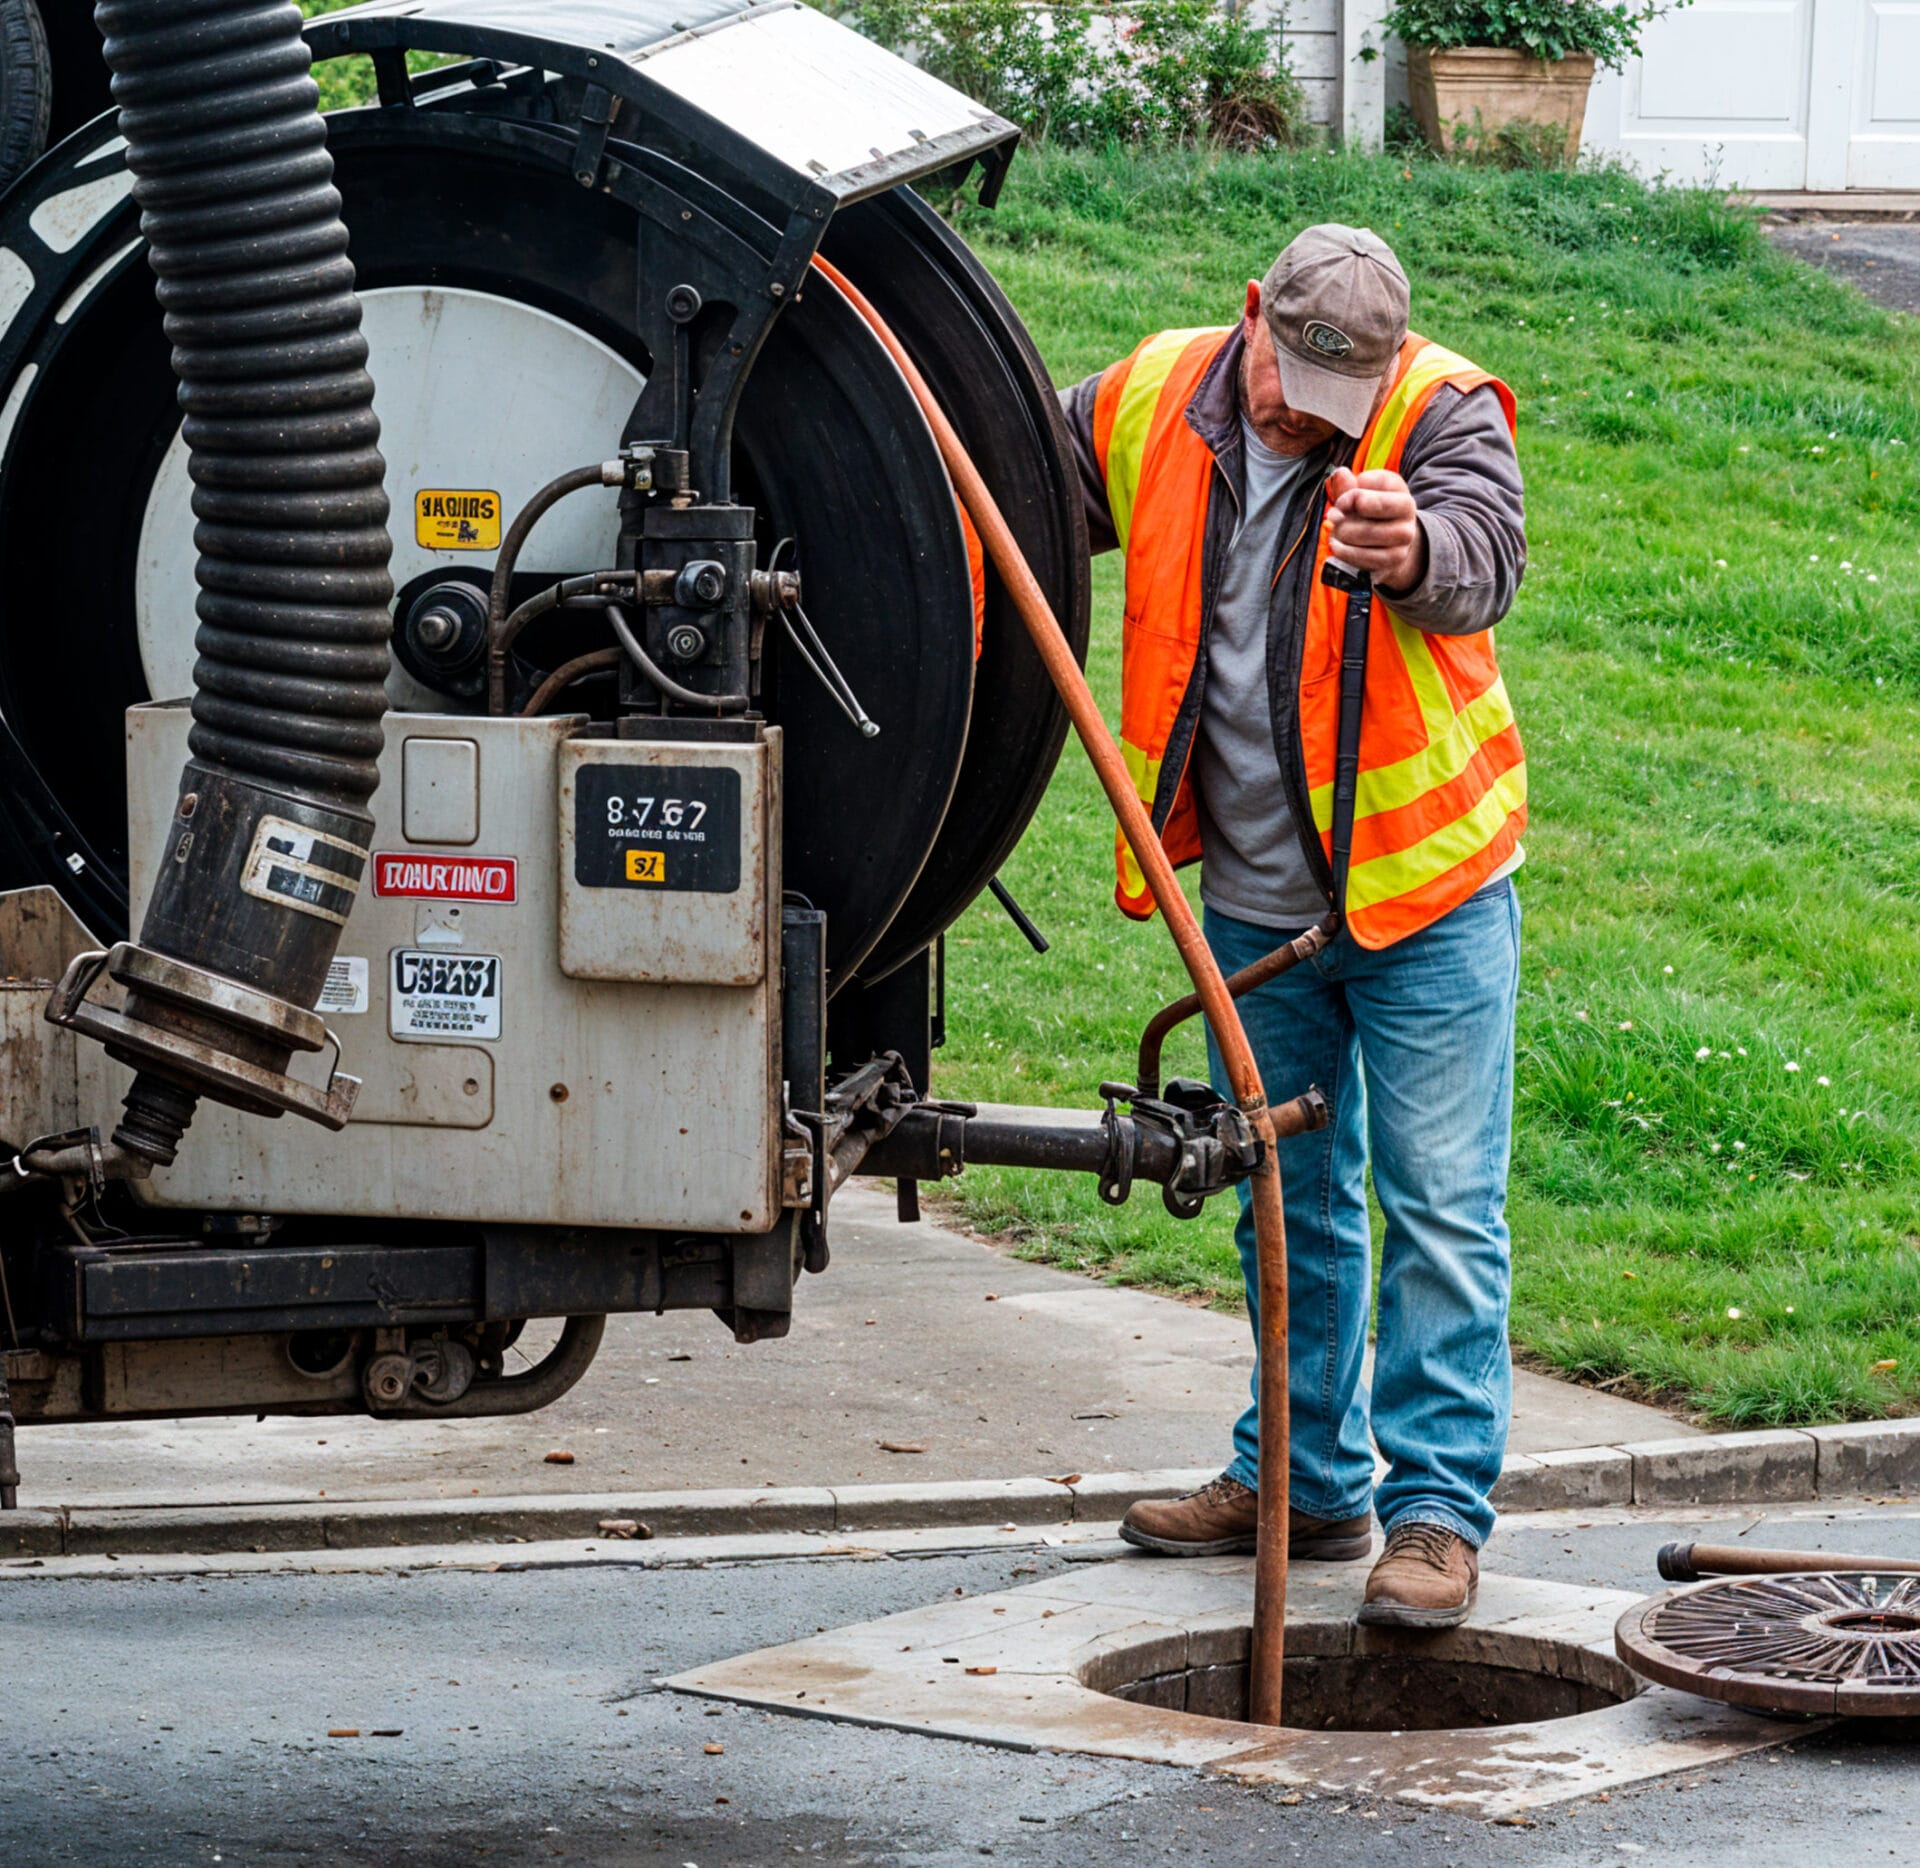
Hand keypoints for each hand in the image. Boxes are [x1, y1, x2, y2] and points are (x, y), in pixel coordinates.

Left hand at [1326, 466, 1425, 591]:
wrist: (1388, 543)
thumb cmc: (1367, 513)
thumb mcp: (1357, 495)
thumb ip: (1346, 486)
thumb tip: (1340, 474)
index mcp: (1396, 485)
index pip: (1366, 483)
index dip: (1346, 495)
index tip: (1341, 503)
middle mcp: (1407, 507)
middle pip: (1365, 505)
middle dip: (1342, 515)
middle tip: (1334, 519)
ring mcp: (1405, 534)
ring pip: (1365, 532)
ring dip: (1342, 534)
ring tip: (1336, 534)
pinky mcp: (1396, 557)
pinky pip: (1365, 556)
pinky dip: (1345, 552)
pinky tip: (1339, 547)